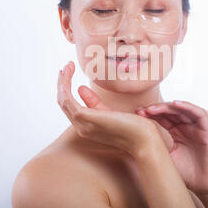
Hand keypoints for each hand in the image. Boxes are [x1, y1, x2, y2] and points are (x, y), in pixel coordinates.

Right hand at [57, 61, 172, 156]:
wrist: (145, 140)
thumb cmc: (134, 128)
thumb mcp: (111, 112)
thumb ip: (95, 103)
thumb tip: (81, 88)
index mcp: (87, 126)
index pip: (69, 107)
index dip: (66, 89)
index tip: (69, 72)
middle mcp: (82, 127)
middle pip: (63, 103)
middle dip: (62, 83)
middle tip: (66, 67)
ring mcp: (83, 124)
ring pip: (63, 100)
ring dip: (62, 82)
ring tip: (66, 67)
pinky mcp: (87, 118)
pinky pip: (68, 101)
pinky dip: (65, 86)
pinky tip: (68, 75)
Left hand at [135, 100, 207, 195]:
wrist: (206, 186)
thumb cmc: (187, 173)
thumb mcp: (166, 157)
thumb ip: (155, 145)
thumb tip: (135, 137)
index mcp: (175, 132)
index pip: (162, 117)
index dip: (149, 114)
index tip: (136, 114)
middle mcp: (186, 126)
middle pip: (170, 111)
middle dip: (155, 109)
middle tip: (141, 110)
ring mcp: (196, 127)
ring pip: (181, 109)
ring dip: (167, 106)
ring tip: (152, 108)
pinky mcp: (207, 129)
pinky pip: (198, 113)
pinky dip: (187, 106)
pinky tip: (175, 104)